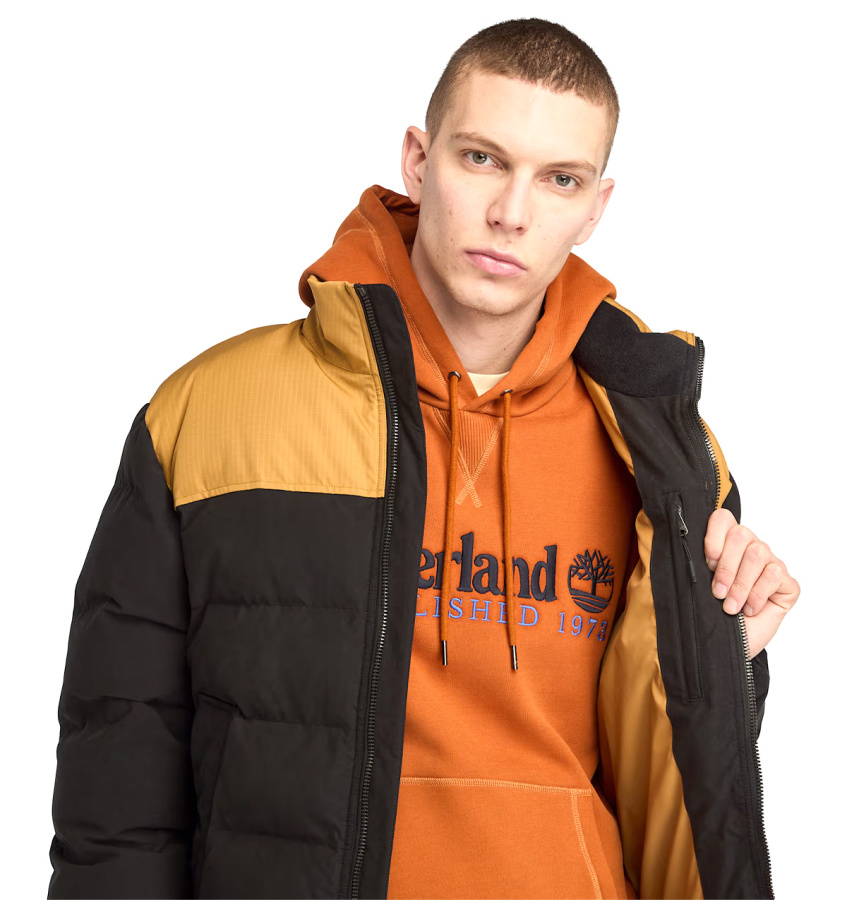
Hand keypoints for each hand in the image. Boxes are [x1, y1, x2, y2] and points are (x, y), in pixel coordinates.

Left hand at [704, 508, 799, 657]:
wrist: (727, 648)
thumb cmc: (711, 615)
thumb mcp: (696, 586)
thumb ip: (694, 563)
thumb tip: (681, 545)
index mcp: (726, 543)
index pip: (723, 518)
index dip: (714, 535)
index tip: (707, 561)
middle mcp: (750, 548)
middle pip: (741, 535)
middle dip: (726, 567)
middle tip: (716, 593)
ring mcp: (771, 564)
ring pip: (757, 554)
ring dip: (740, 585)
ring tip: (730, 607)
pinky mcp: (788, 583)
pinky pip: (774, 575)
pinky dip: (758, 595)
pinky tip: (750, 610)